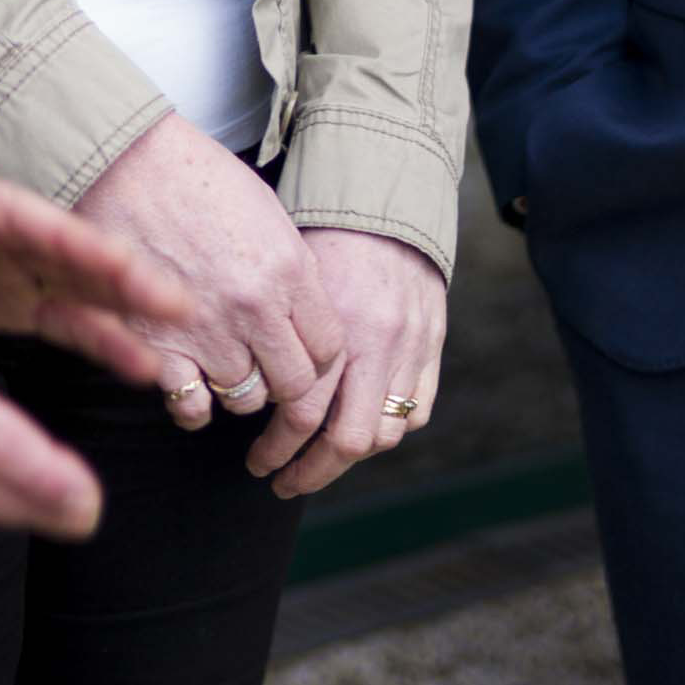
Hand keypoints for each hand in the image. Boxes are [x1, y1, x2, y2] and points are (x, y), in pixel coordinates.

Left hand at [0, 80, 186, 382]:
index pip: (21, 215)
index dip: (68, 238)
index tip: (115, 258)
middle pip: (66, 252)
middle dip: (119, 275)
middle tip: (175, 301)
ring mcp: (7, 266)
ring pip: (78, 289)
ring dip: (126, 310)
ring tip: (179, 335)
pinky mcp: (5, 304)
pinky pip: (63, 326)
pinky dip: (104, 343)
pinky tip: (148, 367)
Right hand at [71, 113, 343, 460]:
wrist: (124, 162)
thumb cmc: (193, 176)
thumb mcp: (264, 211)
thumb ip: (290, 268)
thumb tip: (303, 311)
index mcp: (288, 271)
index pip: (329, 348)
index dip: (317, 357)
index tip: (300, 351)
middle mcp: (256, 309)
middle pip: (295, 385)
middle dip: (284, 382)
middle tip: (265, 367)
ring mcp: (208, 332)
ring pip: (245, 399)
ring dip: (237, 389)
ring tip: (222, 365)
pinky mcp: (159, 345)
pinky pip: (191, 406)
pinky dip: (193, 405)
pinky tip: (190, 386)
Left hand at [257, 228, 447, 498]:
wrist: (384, 203)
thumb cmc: (323, 239)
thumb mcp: (292, 283)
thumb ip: (281, 339)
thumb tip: (251, 395)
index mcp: (335, 326)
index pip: (304, 413)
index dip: (277, 450)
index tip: (258, 463)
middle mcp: (377, 344)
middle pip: (348, 441)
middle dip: (311, 473)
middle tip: (283, 482)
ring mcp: (411, 348)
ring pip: (385, 434)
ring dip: (349, 457)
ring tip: (319, 462)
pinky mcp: (432, 347)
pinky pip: (416, 411)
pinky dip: (388, 428)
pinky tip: (360, 428)